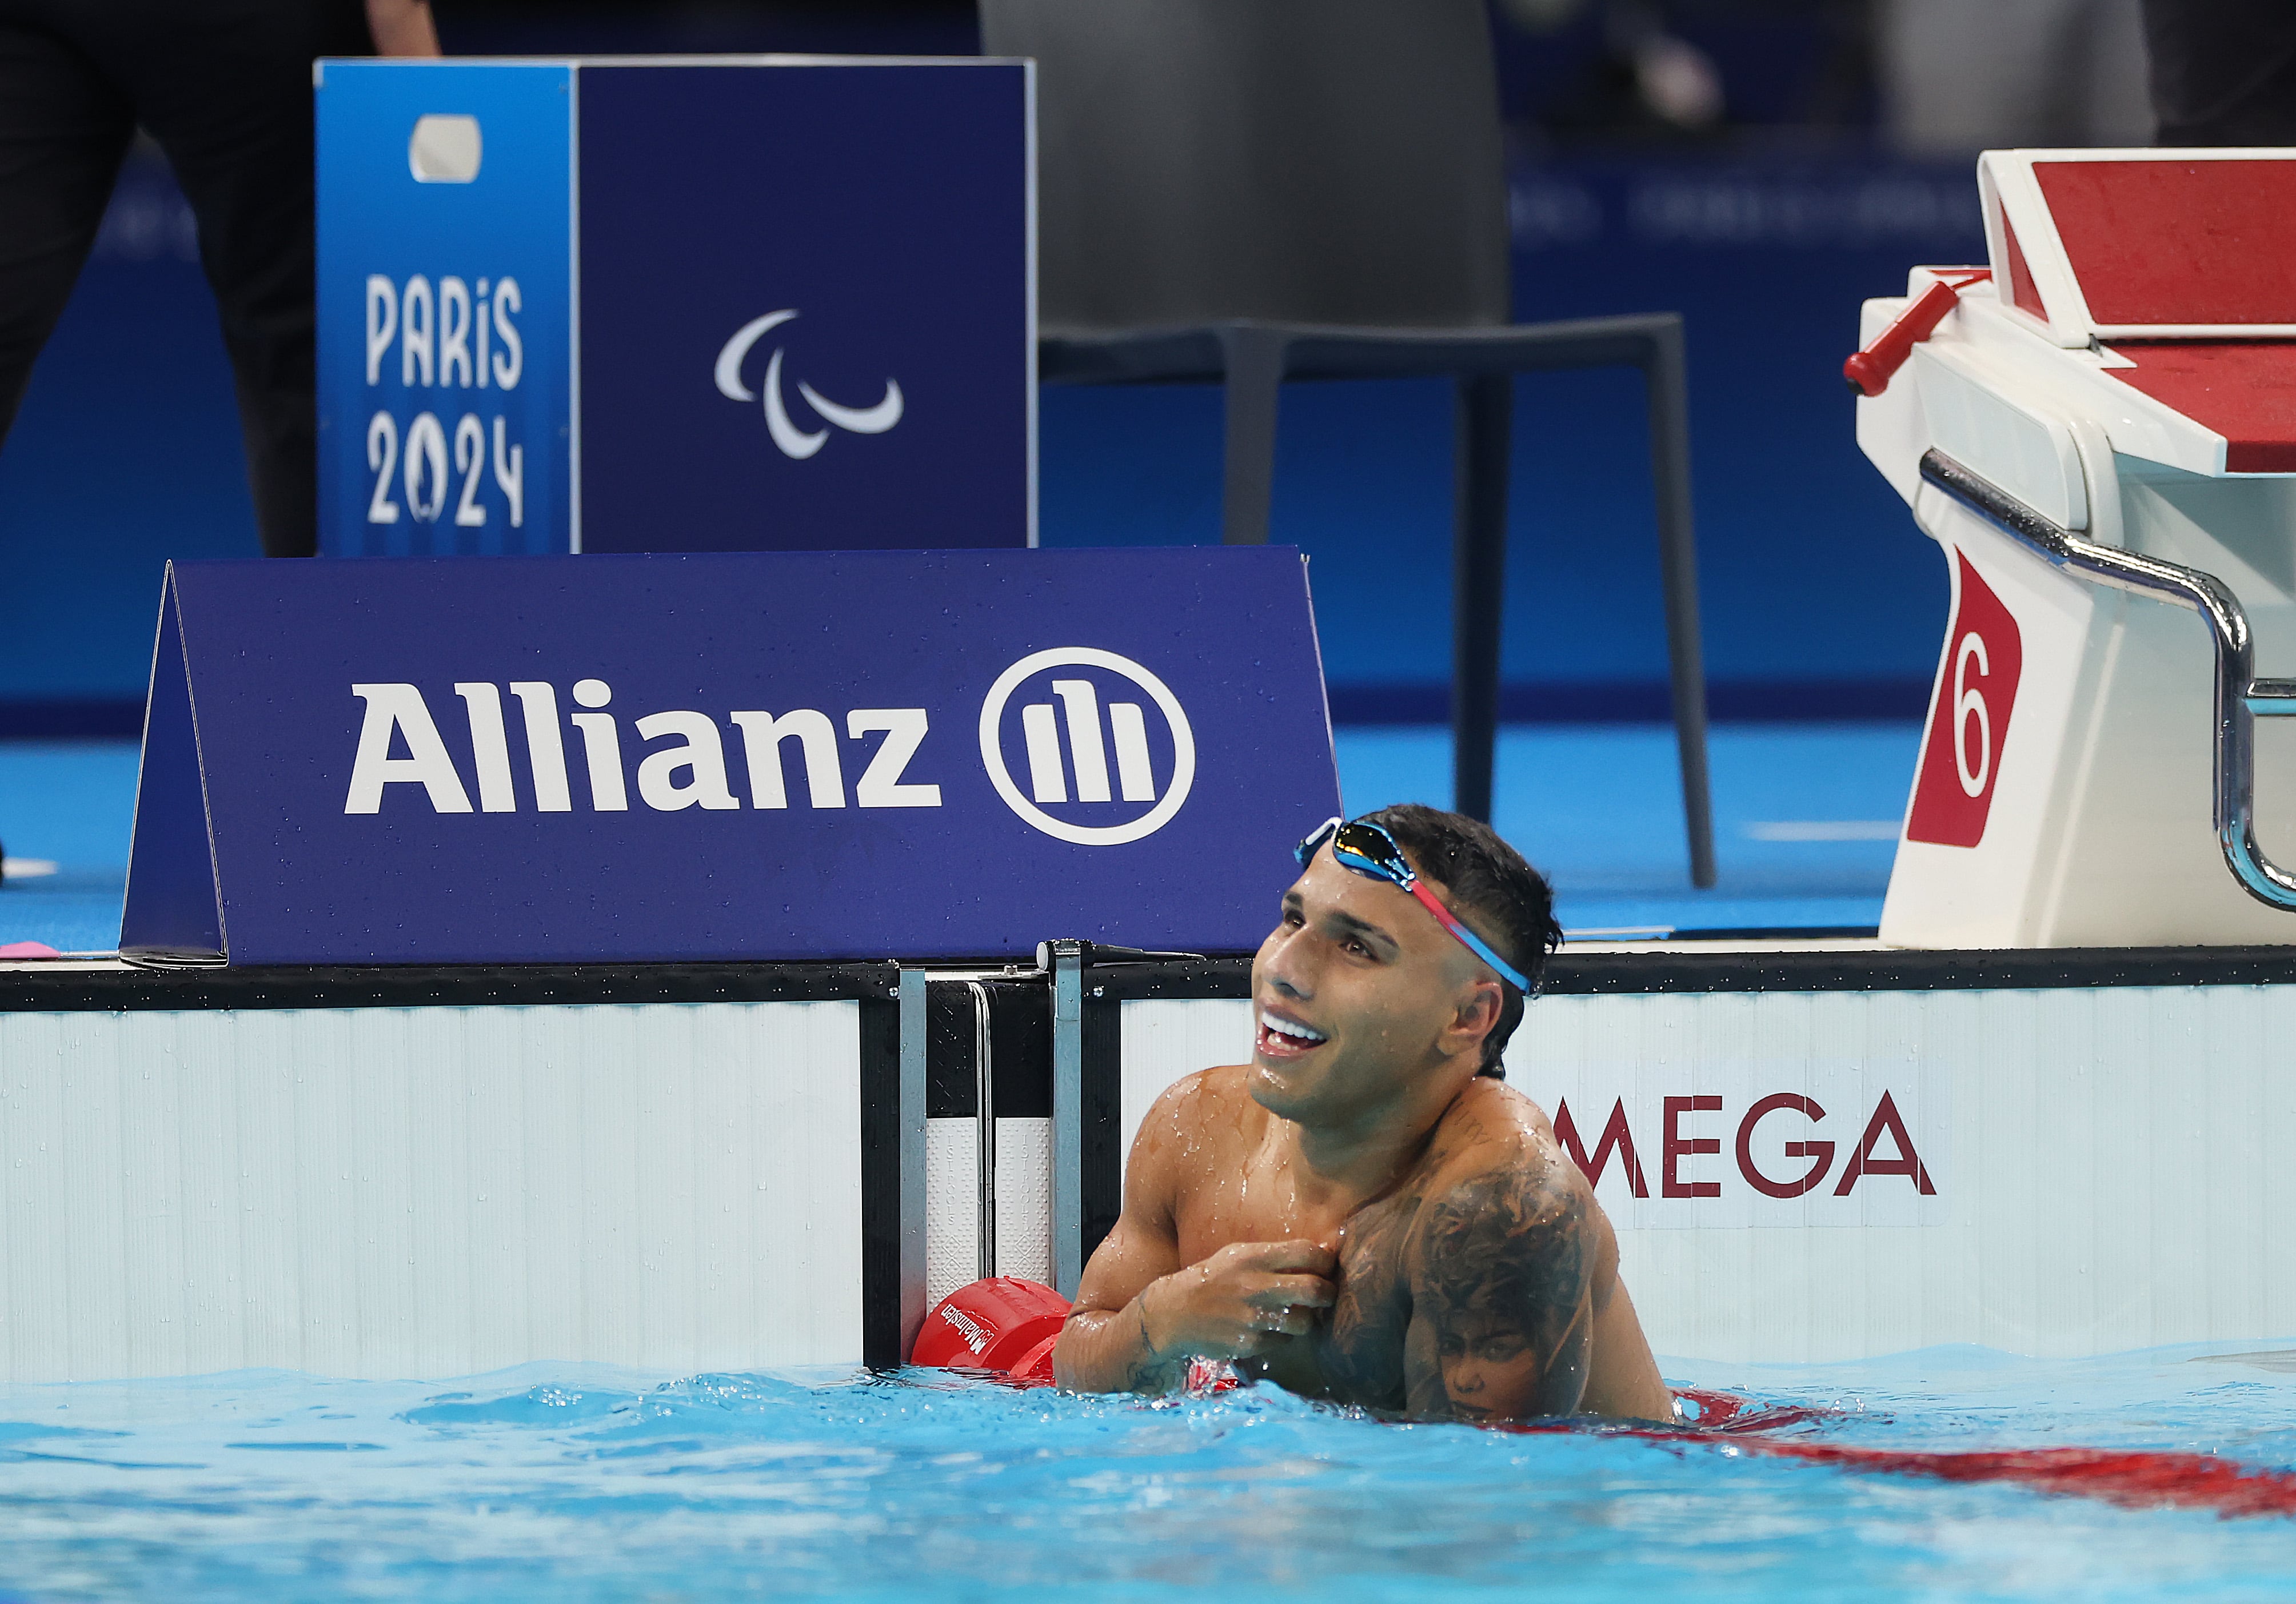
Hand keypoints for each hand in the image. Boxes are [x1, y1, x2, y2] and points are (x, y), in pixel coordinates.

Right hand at [1139, 1240, 1338, 1360]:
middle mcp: (1254, 1285)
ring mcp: (1252, 1317)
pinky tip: (1268, 1329)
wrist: (1174, 1314)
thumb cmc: (1214, 1279)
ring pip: (1304, 1321)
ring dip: (1306, 1320)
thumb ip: (1275, 1255)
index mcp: (1253, 1257)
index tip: (1327, 1267)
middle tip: (1327, 1295)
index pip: (1307, 1252)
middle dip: (1328, 1293)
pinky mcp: (1248, 1343)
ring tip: (1295, 1315)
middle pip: (1314, 1289)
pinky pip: (1283, 1341)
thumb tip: (1322, 1253)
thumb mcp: (1238, 1256)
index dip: (1326, 1260)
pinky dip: (1282, 1337)